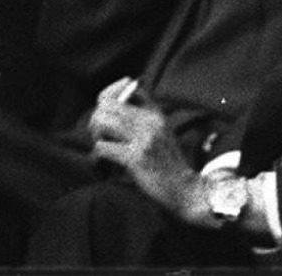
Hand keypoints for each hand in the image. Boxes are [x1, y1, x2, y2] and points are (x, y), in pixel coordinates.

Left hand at [88, 81, 197, 216]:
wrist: (186, 190)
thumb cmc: (168, 163)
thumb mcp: (161, 133)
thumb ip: (143, 116)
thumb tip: (112, 103)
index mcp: (155, 115)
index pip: (126, 90)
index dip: (108, 94)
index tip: (100, 107)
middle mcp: (150, 122)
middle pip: (107, 105)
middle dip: (96, 119)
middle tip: (98, 135)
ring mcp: (144, 139)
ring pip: (102, 121)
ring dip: (95, 134)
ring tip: (100, 146)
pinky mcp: (136, 157)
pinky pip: (103, 147)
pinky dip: (96, 155)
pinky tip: (101, 162)